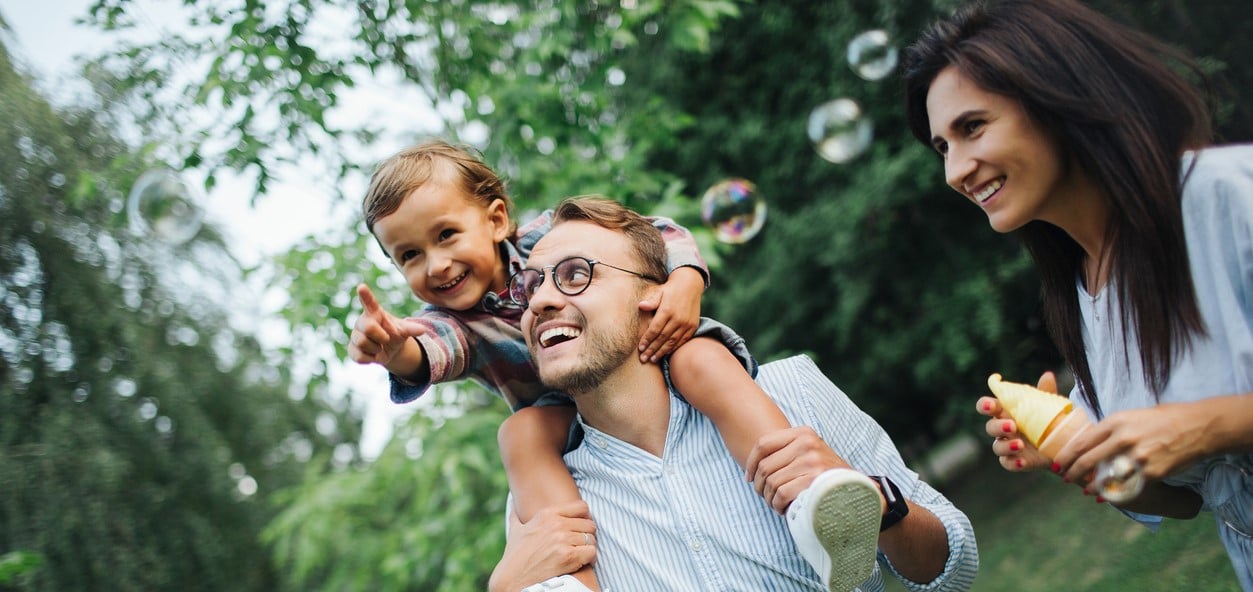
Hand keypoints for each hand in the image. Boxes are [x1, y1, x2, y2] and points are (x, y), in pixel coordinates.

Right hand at [347, 283, 423, 366]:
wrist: (389, 350)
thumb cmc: (395, 334)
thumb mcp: (404, 330)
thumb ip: (411, 329)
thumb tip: (423, 330)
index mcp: (375, 313)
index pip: (369, 302)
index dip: (365, 295)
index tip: (362, 287)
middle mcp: (362, 321)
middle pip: (368, 327)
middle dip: (380, 336)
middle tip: (386, 339)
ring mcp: (355, 334)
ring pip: (362, 343)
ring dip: (376, 349)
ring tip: (379, 347)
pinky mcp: (351, 349)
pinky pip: (358, 356)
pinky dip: (370, 359)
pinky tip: (373, 355)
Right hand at [489, 501, 597, 591]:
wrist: (512, 577)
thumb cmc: (514, 555)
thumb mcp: (515, 530)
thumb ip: (517, 515)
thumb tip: (515, 506)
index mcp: (547, 514)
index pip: (581, 507)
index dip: (586, 517)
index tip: (582, 526)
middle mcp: (557, 524)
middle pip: (589, 523)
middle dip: (587, 534)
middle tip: (581, 543)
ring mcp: (563, 540)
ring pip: (591, 539)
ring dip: (588, 547)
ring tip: (582, 554)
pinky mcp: (568, 557)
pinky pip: (592, 552)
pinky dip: (590, 558)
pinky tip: (583, 562)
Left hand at [636, 267, 701, 361]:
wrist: (690, 285)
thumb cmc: (670, 290)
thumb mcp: (660, 292)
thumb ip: (651, 301)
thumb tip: (641, 306)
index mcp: (667, 310)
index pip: (655, 329)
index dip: (647, 340)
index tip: (640, 349)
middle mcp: (678, 318)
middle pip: (662, 338)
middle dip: (652, 350)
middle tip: (644, 359)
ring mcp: (686, 323)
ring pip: (672, 342)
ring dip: (662, 352)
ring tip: (653, 359)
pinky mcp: (693, 326)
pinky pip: (682, 341)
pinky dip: (673, 348)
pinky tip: (666, 353)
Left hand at [744, 426, 850, 513]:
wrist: (859, 490)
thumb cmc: (826, 475)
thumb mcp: (809, 453)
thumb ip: (786, 452)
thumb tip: (752, 466)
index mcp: (803, 433)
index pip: (763, 444)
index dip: (750, 463)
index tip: (748, 478)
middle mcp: (807, 443)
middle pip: (765, 466)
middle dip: (759, 486)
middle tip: (765, 496)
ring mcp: (812, 460)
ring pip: (772, 482)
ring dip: (769, 498)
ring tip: (777, 504)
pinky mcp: (815, 479)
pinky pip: (782, 494)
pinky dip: (778, 505)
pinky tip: (783, 509)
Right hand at [975, 371, 1054, 472]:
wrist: (1064, 444)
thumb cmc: (1050, 420)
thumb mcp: (1048, 406)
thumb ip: (1045, 392)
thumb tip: (1047, 375)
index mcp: (1006, 412)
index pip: (987, 406)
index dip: (985, 405)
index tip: (992, 405)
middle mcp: (1003, 429)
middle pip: (990, 427)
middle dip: (997, 426)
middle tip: (1012, 426)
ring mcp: (1008, 446)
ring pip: (997, 447)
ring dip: (1005, 445)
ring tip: (1020, 444)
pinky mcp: (1016, 461)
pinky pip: (1007, 463)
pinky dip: (1013, 463)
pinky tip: (1022, 461)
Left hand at [1055, 401, 1214, 486]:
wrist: (1197, 427)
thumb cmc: (1163, 419)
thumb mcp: (1132, 416)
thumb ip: (1111, 429)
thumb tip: (1090, 441)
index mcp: (1115, 422)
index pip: (1081, 442)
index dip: (1066, 456)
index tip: (1057, 464)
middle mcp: (1122, 439)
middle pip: (1087, 460)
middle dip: (1072, 473)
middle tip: (1064, 479)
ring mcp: (1136, 457)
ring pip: (1103, 477)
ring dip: (1091, 487)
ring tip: (1085, 491)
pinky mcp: (1150, 472)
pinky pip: (1125, 487)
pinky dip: (1112, 494)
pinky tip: (1105, 497)